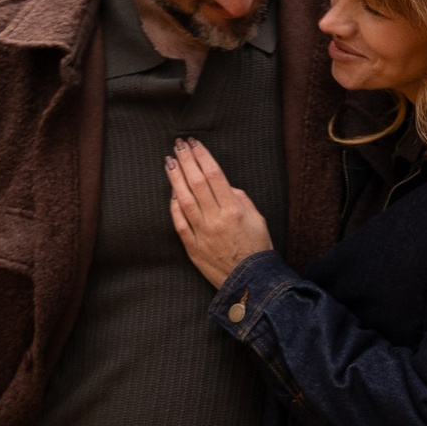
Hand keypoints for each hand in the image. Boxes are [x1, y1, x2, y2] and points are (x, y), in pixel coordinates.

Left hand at [166, 138, 276, 287]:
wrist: (251, 282)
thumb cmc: (258, 248)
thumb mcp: (257, 219)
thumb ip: (240, 199)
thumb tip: (223, 185)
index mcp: (234, 210)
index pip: (213, 175)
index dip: (202, 156)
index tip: (194, 143)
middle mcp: (216, 220)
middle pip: (196, 183)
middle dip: (186, 160)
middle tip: (178, 145)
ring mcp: (202, 234)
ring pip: (183, 200)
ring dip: (175, 179)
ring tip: (169, 162)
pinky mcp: (193, 248)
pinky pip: (179, 223)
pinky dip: (174, 207)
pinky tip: (171, 193)